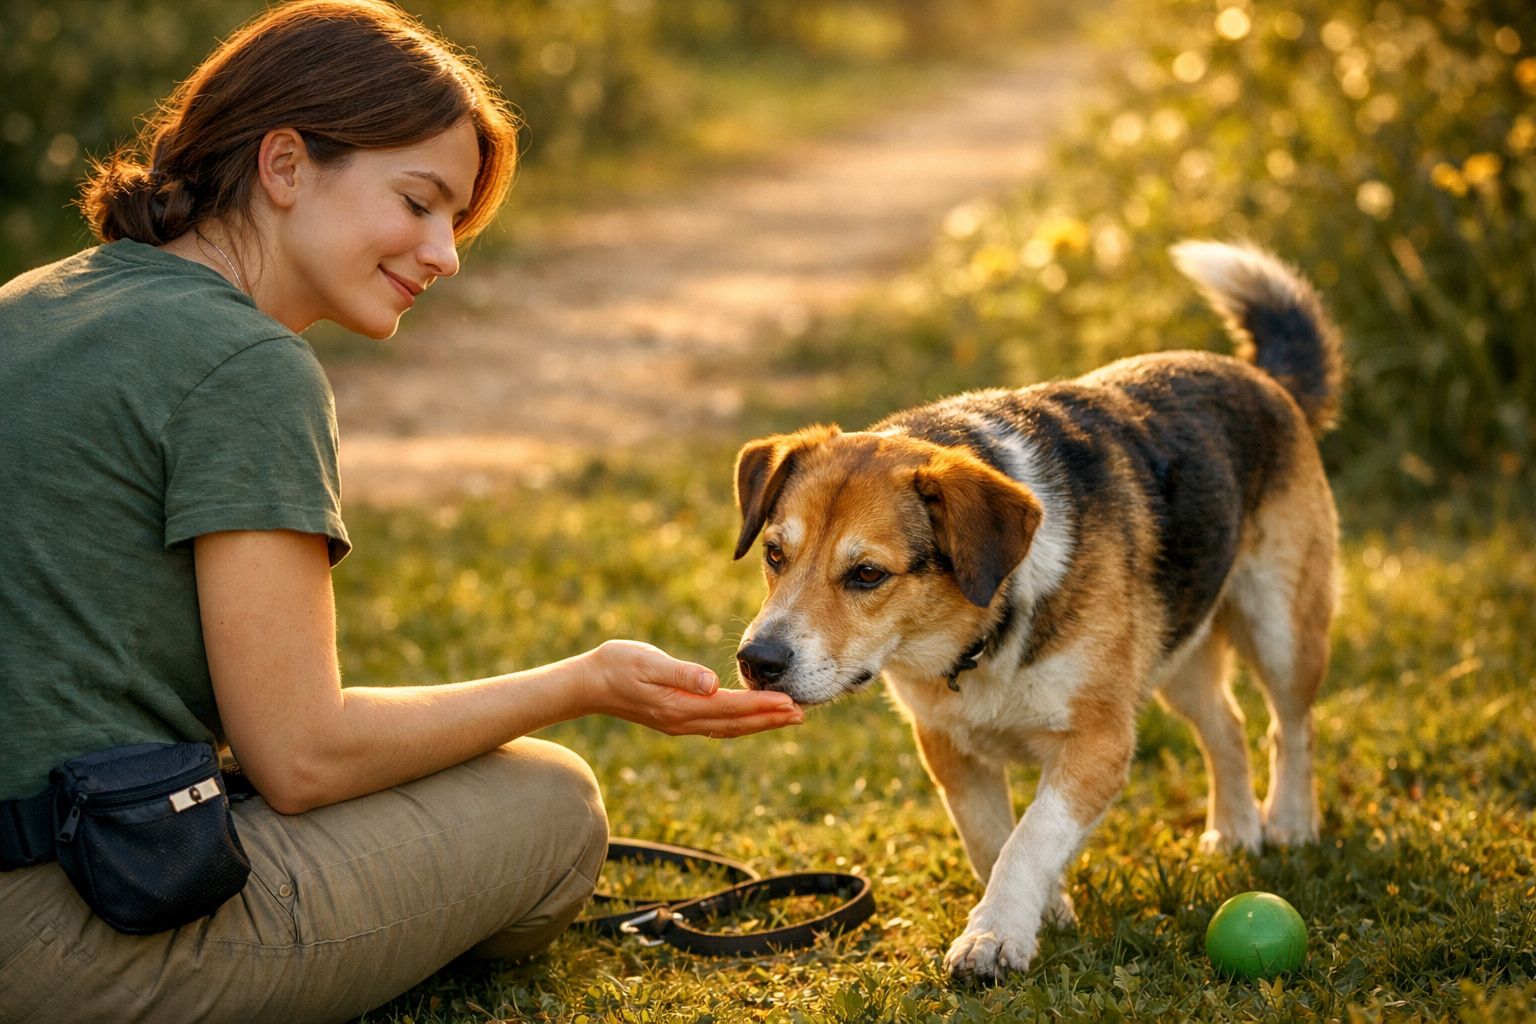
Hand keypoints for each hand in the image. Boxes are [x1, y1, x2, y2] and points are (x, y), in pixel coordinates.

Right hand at [581, 639, 802, 737]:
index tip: (790, 703)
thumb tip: (710, 683)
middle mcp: (682, 720)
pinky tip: (752, 717)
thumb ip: (680, 673)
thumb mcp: (646, 663)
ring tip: (787, 716)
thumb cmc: (616, 665)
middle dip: (769, 719)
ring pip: (729, 727)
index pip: (730, 708)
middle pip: (735, 723)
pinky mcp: (676, 718)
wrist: (588, 684)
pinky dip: (740, 721)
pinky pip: (717, 724)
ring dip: (759, 722)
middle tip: (802, 714)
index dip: (761, 706)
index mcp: (678, 706)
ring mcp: (679, 722)